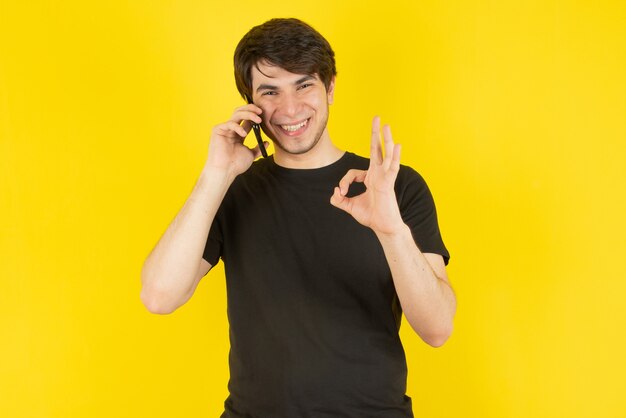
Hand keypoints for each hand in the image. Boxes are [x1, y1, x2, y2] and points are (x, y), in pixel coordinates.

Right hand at [205, 104, 268, 176]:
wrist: (225, 171)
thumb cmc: (236, 165)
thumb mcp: (251, 155)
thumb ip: (258, 148)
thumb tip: (267, 142)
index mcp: (238, 133)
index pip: (247, 119)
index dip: (255, 115)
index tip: (264, 115)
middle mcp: (231, 129)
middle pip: (240, 112)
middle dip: (251, 109)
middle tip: (261, 111)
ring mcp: (224, 129)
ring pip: (236, 114)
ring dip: (248, 114)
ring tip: (258, 119)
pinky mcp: (217, 130)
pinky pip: (230, 123)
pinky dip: (238, 127)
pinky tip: (244, 134)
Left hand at [330, 116, 405, 235]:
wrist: (383, 227)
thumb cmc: (371, 216)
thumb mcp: (349, 207)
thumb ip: (338, 200)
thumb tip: (333, 193)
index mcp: (370, 177)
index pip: (352, 173)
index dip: (343, 182)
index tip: (340, 192)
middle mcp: (378, 174)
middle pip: (377, 149)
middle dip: (375, 134)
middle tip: (377, 117)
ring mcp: (384, 177)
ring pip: (386, 154)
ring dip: (386, 139)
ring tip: (386, 125)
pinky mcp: (388, 183)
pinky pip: (392, 167)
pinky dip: (395, 156)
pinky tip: (397, 145)